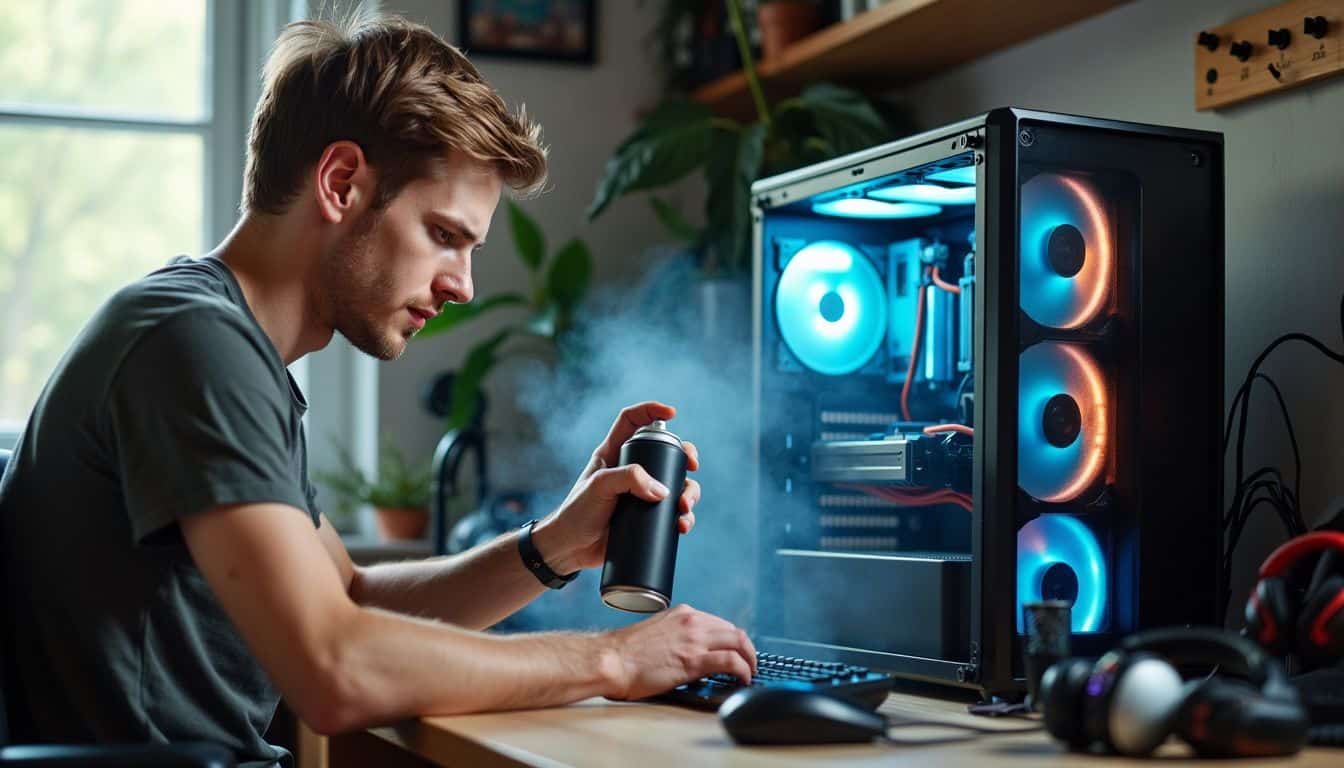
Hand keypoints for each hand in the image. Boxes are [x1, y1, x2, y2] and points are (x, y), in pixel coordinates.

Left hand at [533, 401, 700, 571]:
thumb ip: (628, 479)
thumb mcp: (599, 487)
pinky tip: (683, 526)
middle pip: (666, 452)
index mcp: (613, 454)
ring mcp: (641, 495)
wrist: (570, 550)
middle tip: (693, 466)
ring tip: (684, 508)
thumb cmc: (576, 513)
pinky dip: (684, 518)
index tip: (672, 413)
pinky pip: (673, 514)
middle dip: (685, 456)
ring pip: (676, 485)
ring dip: (689, 493)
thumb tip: (663, 490)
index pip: (631, 421)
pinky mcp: (647, 518)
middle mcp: (630, 471)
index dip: (650, 410)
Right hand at [599, 604, 756, 699]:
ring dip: (750, 658)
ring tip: (750, 672)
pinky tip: (743, 679)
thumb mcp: (657, 633)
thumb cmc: (626, 652)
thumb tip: (689, 651)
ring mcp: (694, 640)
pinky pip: (731, 661)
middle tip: (748, 663)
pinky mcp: (694, 660)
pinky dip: (743, 670)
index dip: (731, 639)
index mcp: (682, 614)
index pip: (719, 623)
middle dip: (746, 648)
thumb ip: (677, 636)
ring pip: (739, 642)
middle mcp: (692, 622)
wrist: (611, 660)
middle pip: (733, 631)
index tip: (735, 651)